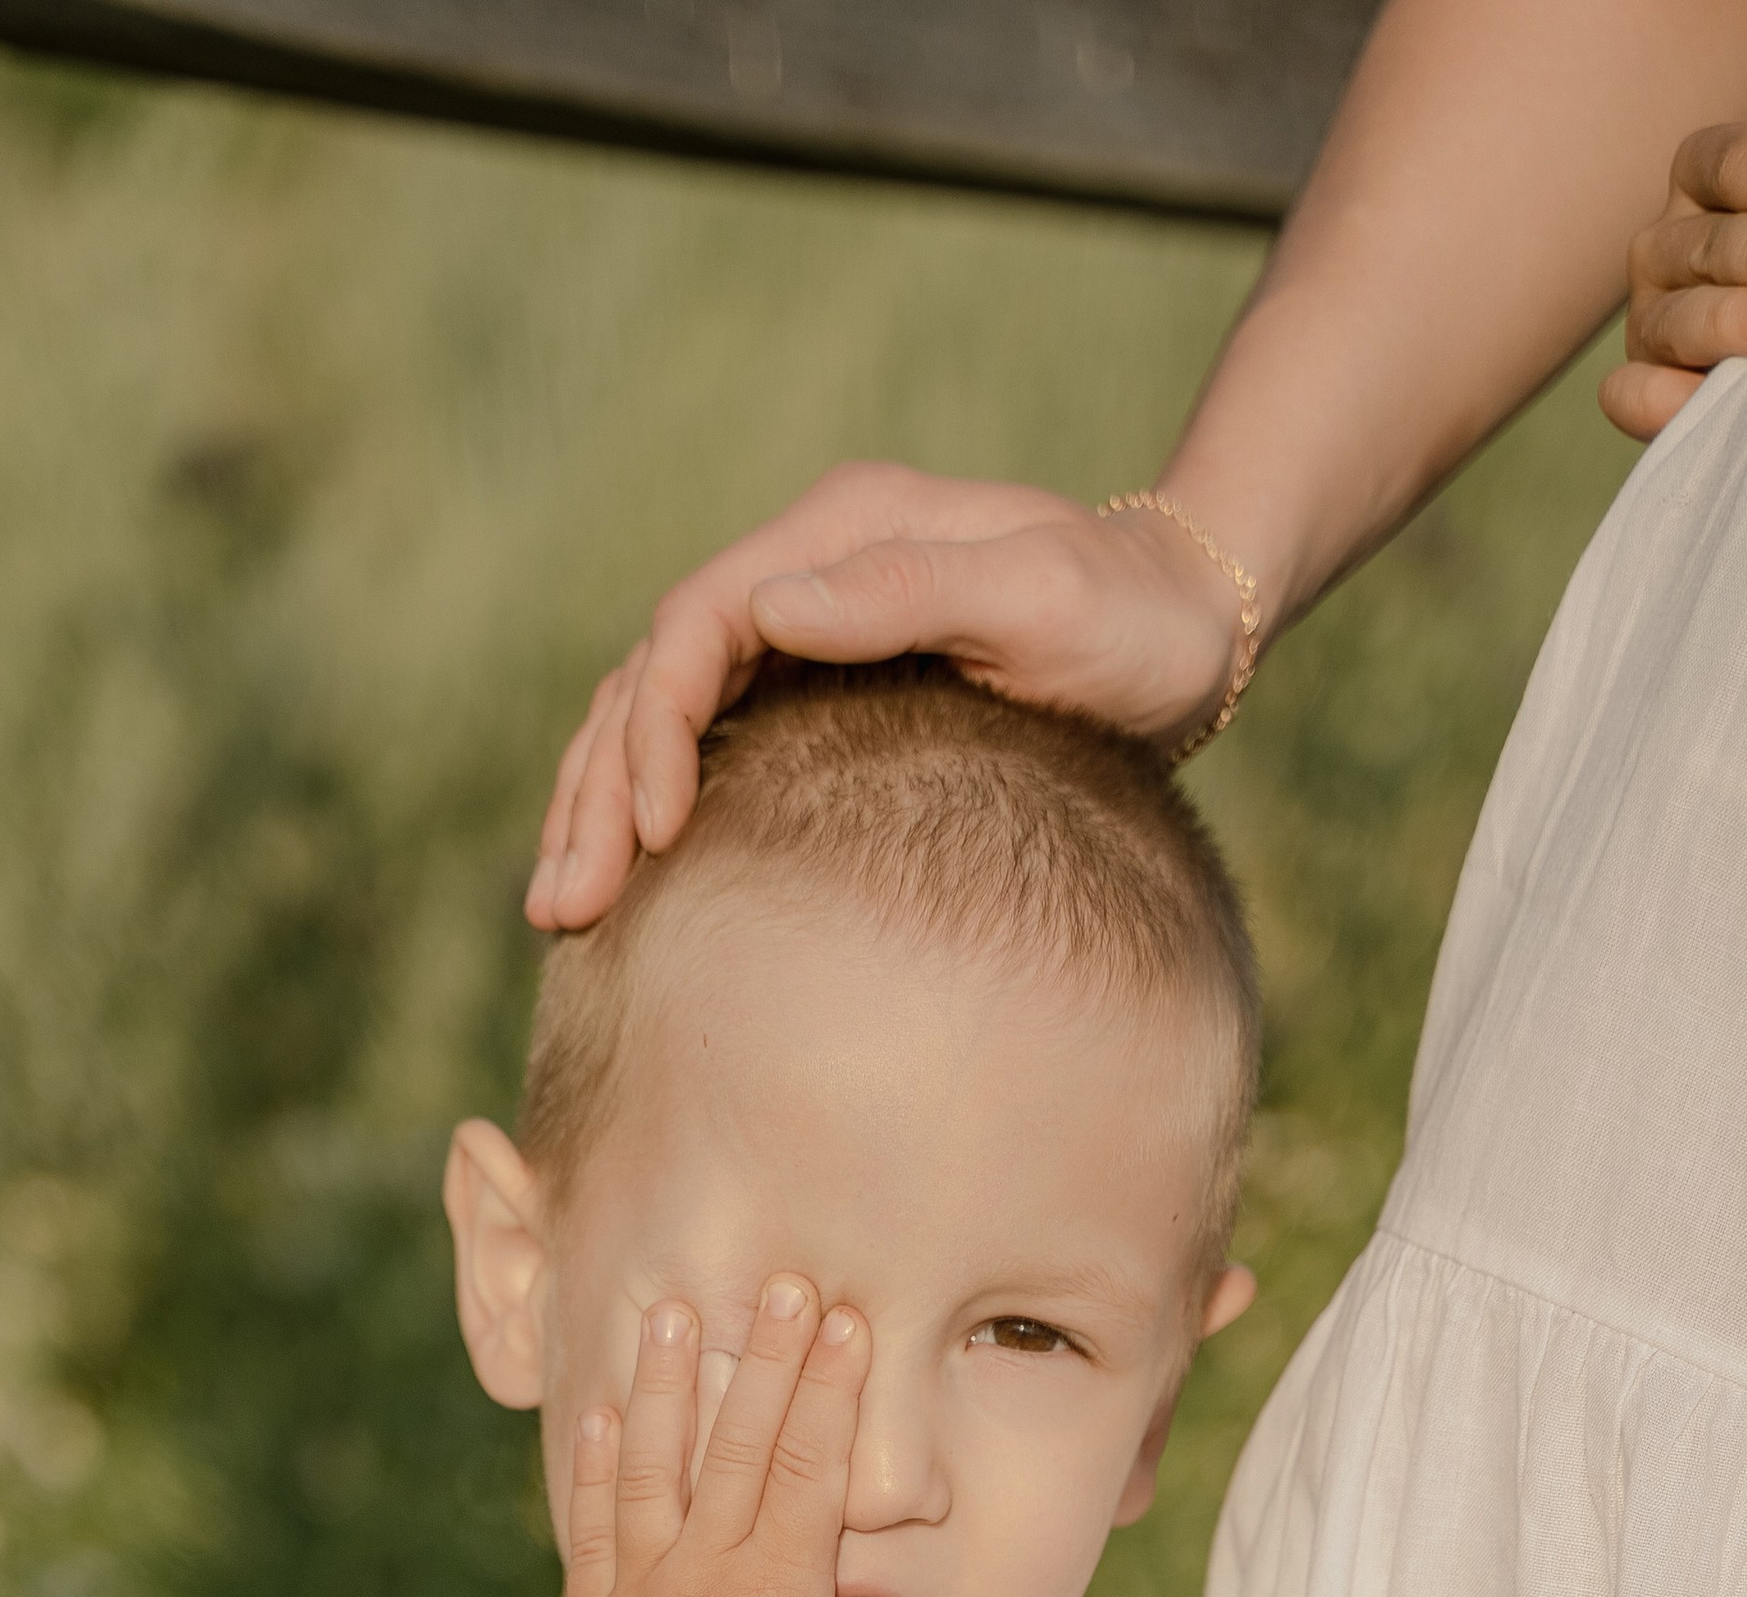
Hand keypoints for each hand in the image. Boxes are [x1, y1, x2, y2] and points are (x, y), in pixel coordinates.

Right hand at [525, 462, 1248, 931]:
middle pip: (653, 674)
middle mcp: (804, 569)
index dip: (656, 727)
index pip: (697, 623)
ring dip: (599, 809)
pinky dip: (651, 812)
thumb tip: (774, 605)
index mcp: (838, 532)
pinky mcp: (813, 691)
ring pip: (658, 714)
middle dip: (596, 789)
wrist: (1187, 624)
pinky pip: (703, 747)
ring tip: (560, 914)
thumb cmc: (1131, 617)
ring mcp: (802, 630)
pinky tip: (625, 886)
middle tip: (560, 907)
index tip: (654, 833)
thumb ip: (912, 592)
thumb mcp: (1043, 596)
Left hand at [564, 1278, 923, 1596]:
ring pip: (652, 1467)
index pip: (814, 1462)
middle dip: (765, 1355)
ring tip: (669, 1310)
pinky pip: (594, 1531)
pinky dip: (596, 1469)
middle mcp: (705, 1574)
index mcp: (780, 1587)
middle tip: (782, 1282)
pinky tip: (601, 1416)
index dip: (833, 1387)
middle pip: (738, 1443)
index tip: (846, 1317)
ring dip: (665, 1384)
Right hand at [1602, 44, 1746, 441]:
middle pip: (1708, 243)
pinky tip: (1706, 398)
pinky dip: (1657, 398)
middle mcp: (1667, 243)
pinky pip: (1629, 394)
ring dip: (1737, 323)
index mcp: (1709, 176)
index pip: (1728, 159)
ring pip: (1674, 318)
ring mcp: (1651, 319)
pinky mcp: (1648, 389)